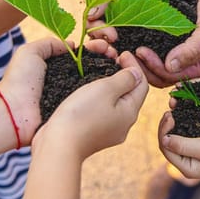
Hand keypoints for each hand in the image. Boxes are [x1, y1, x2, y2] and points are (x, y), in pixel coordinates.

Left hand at [0, 38, 116, 146]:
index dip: (95, 47)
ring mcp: (74, 97)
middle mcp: (68, 82)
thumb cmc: (18, 82)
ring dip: (110, 70)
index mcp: (58, 68)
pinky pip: (94, 99)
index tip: (103, 43)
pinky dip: (105, 90)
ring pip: (98, 82)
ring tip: (116, 61)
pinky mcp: (77, 112)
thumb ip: (51, 44)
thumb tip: (72, 44)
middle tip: (113, 52)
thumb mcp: (30, 52)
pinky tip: (113, 80)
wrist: (12, 114)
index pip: (83, 54)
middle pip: (95, 66)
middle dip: (106, 56)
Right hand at [33, 51, 148, 159]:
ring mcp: (109, 131)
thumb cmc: (82, 114)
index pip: (142, 84)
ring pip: (115, 103)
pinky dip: (100, 97)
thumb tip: (136, 73)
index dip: (134, 65)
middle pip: (130, 94)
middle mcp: (123, 124)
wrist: (58, 145)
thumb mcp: (106, 89)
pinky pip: (102, 111)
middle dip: (123, 74)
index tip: (122, 53)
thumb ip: (125, 79)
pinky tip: (88, 91)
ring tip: (99, 72)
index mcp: (130, 112)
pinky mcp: (93, 134)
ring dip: (111, 86)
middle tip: (112, 59)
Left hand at [134, 0, 199, 86]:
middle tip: (127, 53)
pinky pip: (156, 55)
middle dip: (144, 68)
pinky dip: (144, 53)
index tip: (141, 51)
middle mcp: (191, 67)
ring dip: (141, 63)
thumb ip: (193, 49)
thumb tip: (170, 66)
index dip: (155, 67)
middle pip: (162, 77)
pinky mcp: (172, 46)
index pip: (174, 76)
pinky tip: (131, 43)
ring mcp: (181, 57)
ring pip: (156, 69)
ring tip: (126, 50)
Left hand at [158, 111, 199, 178]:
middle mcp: (188, 161)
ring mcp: (193, 152)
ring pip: (175, 136)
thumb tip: (164, 140)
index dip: (163, 131)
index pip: (166, 149)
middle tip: (169, 111)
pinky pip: (185, 131)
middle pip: (168, 142)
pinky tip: (181, 111)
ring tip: (172, 109)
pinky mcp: (199, 142)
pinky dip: (181, 121)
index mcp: (187, 167)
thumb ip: (183, 145)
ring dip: (172, 123)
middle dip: (166, 126)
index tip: (170, 116)